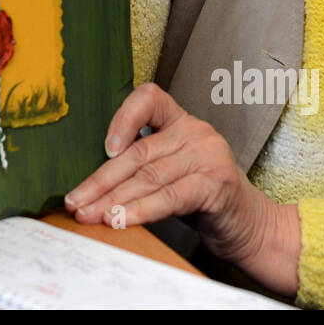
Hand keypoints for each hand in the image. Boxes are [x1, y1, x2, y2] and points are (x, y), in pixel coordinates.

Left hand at [63, 82, 300, 296]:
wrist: (248, 225)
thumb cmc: (201, 198)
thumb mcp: (170, 172)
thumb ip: (140, 166)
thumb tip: (88, 185)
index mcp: (180, 121)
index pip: (149, 98)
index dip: (123, 117)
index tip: (103, 147)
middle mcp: (194, 132)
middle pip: (137, 153)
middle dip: (100, 181)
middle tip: (75, 201)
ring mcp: (207, 156)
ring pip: (148, 177)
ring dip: (113, 200)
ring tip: (89, 215)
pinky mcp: (214, 184)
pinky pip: (169, 196)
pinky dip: (141, 210)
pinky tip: (121, 221)